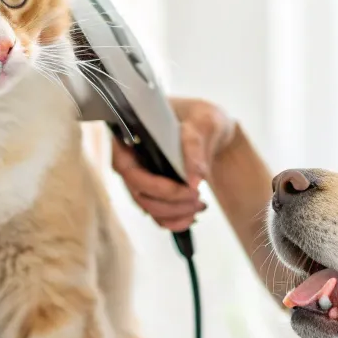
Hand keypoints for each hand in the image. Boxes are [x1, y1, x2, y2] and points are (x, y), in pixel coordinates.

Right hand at [112, 97, 236, 231]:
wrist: (211, 129)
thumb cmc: (202, 117)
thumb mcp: (204, 121)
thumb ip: (196, 146)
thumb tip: (194, 179)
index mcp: (131, 134)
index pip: (127, 167)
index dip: (153, 184)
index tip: (185, 188)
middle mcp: (130, 158)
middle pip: (137, 191)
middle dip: (169, 202)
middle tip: (197, 199)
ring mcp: (141, 176)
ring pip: (147, 206)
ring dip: (174, 213)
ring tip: (199, 205)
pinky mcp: (153, 191)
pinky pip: (156, 214)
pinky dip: (173, 221)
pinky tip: (192, 216)